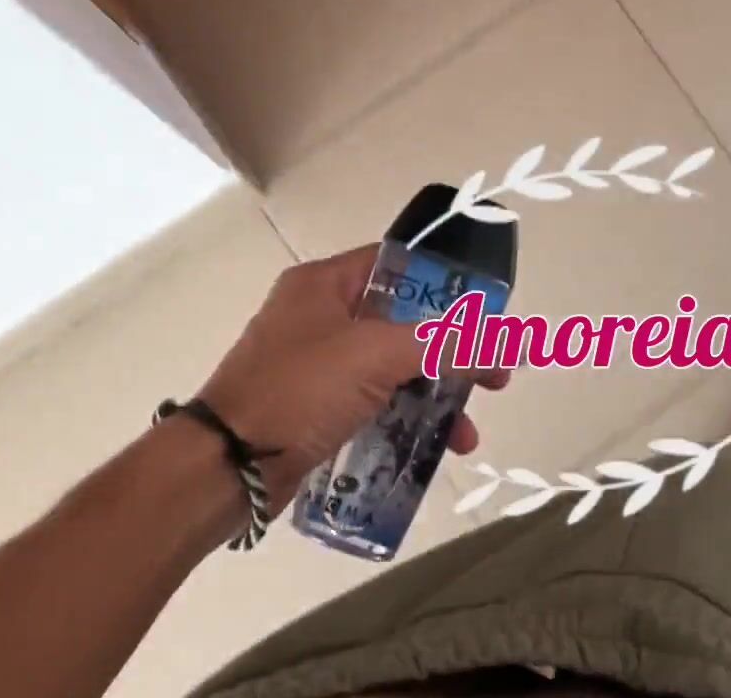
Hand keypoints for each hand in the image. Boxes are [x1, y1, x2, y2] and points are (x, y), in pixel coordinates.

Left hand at [196, 244, 509, 512]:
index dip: (448, 286)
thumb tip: (501, 343)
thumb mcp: (376, 354)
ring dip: (436, 399)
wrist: (229, 464)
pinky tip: (433, 451)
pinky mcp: (317, 411)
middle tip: (495, 380)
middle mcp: (320, 318)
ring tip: (466, 436)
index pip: (399, 266)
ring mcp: (318, 368)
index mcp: (325, 285)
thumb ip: (443, 343)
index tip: (489, 317)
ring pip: (394, 372)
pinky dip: (406, 423)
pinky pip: (376, 407)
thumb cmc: (299, 390)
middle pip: (405, 324)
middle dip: (454, 355)